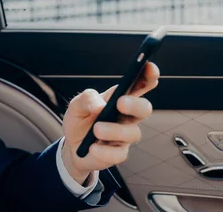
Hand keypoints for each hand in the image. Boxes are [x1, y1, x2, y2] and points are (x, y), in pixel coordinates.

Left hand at [60, 62, 159, 184]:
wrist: (72, 146)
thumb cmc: (80, 120)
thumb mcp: (76, 105)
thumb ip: (85, 98)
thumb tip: (99, 105)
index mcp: (119, 98)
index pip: (140, 85)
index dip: (148, 76)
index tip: (149, 67)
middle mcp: (127, 116)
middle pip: (144, 109)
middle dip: (135, 104)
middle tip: (120, 103)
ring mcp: (125, 135)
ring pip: (133, 132)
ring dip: (114, 130)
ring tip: (96, 129)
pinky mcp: (119, 153)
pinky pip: (119, 154)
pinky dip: (105, 151)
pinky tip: (93, 148)